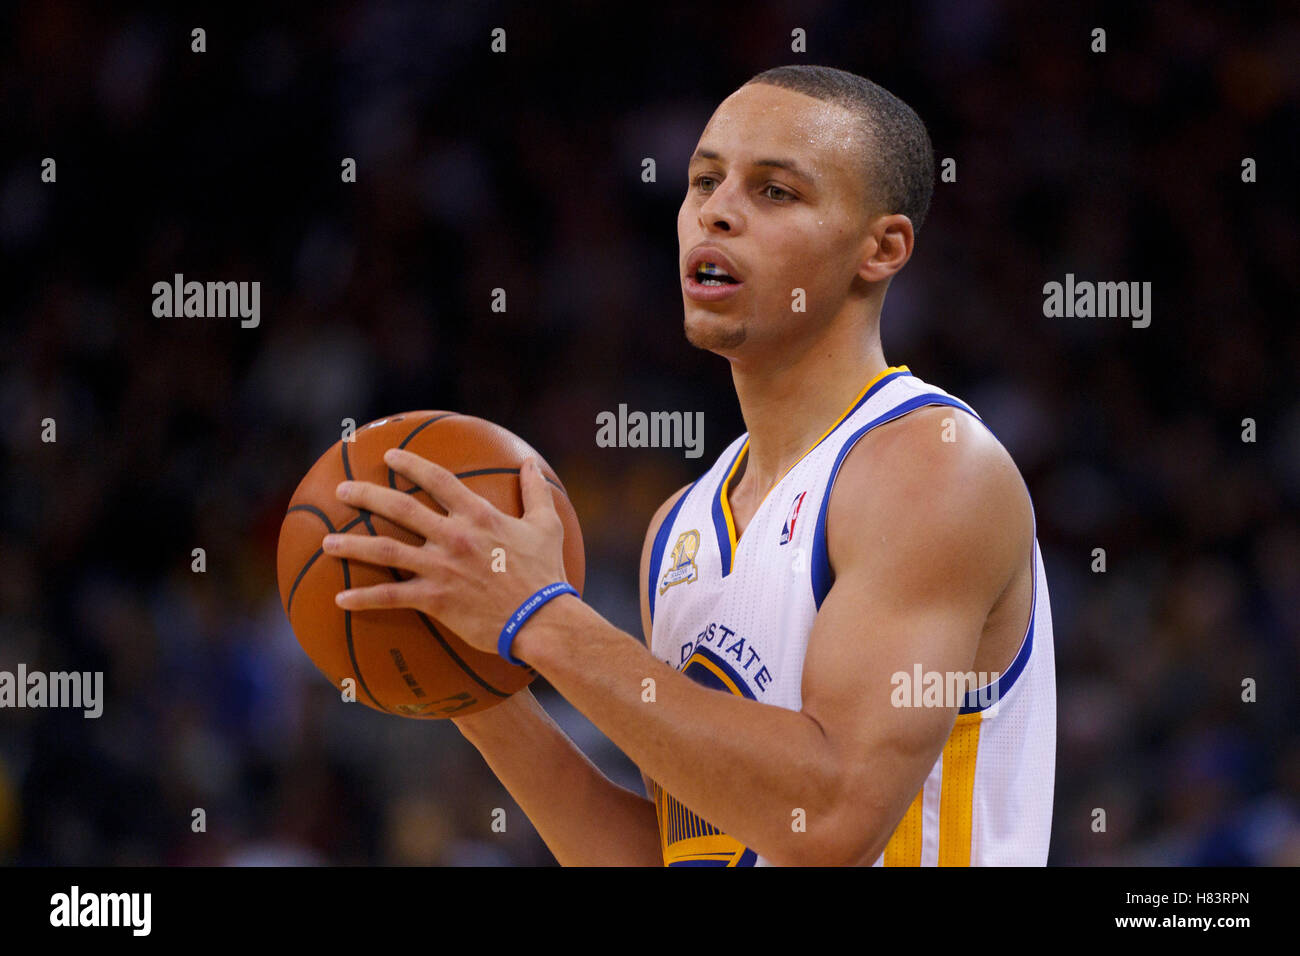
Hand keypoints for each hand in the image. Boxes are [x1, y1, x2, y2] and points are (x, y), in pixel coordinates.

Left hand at [321, 448, 570, 656]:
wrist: (541, 618)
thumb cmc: (545, 573)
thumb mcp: (546, 525)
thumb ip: (535, 491)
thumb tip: (531, 463)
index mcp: (478, 516)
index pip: (437, 480)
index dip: (410, 465)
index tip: (388, 457)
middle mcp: (453, 537)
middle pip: (401, 509)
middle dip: (367, 496)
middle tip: (342, 490)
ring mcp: (441, 568)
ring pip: (386, 551)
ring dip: (353, 545)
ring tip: (327, 542)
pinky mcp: (435, 599)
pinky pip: (391, 596)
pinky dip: (364, 598)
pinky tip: (340, 599)